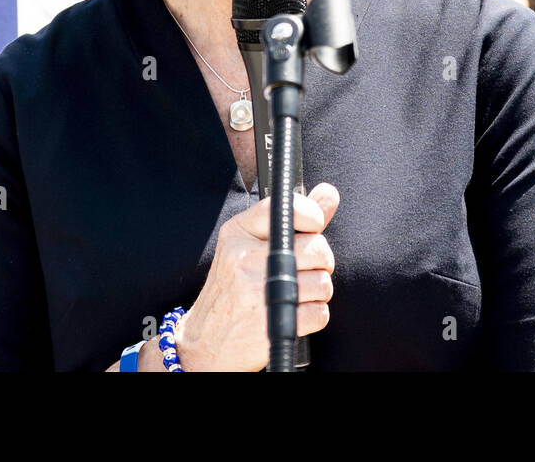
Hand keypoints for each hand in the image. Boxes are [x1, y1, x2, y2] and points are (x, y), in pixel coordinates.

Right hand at [174, 183, 338, 371]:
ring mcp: (257, 292)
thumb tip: (329, 192)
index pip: (285, 209)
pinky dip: (315, 315)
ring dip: (318, 291)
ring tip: (297, 293)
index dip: (312, 214)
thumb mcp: (249, 245)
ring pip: (322, 282)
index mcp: (238, 233)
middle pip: (315, 248)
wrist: (204, 342)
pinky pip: (320, 313)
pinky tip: (295, 314)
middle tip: (307, 268)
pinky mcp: (272, 324)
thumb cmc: (232, 289)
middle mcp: (245, 259)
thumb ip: (293, 219)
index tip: (314, 225)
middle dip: (321, 261)